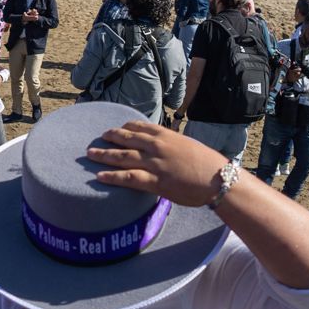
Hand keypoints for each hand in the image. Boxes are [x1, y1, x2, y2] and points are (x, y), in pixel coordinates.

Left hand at [85, 120, 229, 206]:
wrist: (218, 179)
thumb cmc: (208, 164)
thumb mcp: (188, 147)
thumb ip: (172, 146)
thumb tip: (164, 150)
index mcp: (167, 135)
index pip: (140, 126)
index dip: (125, 127)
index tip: (117, 129)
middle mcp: (157, 146)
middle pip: (127, 139)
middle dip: (110, 138)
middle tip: (97, 139)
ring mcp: (154, 163)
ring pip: (122, 156)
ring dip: (104, 155)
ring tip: (90, 154)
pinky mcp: (155, 181)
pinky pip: (128, 178)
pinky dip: (112, 176)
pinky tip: (99, 176)